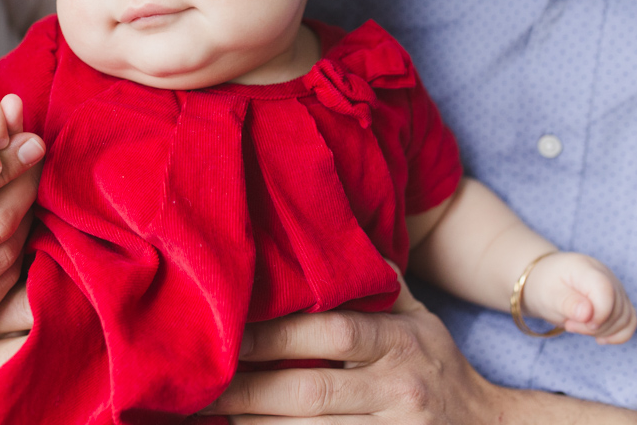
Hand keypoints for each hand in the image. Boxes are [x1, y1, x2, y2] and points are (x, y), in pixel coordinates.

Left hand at [206, 304, 501, 422]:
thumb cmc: (437, 365)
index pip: (333, 333)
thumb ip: (378, 281)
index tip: (227, 332)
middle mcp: (397, 389)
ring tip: (206, 414)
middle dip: (248, 390)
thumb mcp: (419, 316)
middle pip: (311, 391)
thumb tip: (335, 229)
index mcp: (401, 341)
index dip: (276, 335)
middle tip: (198, 384)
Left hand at [521, 252, 636, 344]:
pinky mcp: (619, 301)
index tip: (577, 323)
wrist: (545, 281)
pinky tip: (600, 338)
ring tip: (578, 326)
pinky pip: (630, 321)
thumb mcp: (548, 295)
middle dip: (594, 326)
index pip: (606, 291)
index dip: (598, 314)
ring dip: (603, 331)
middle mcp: (606, 275)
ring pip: (625, 317)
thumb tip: (587, 315)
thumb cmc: (545, 286)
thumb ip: (567, 303)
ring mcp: (615, 287)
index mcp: (585, 268)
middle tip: (569, 325)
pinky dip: (618, 334)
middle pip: (617, 308)